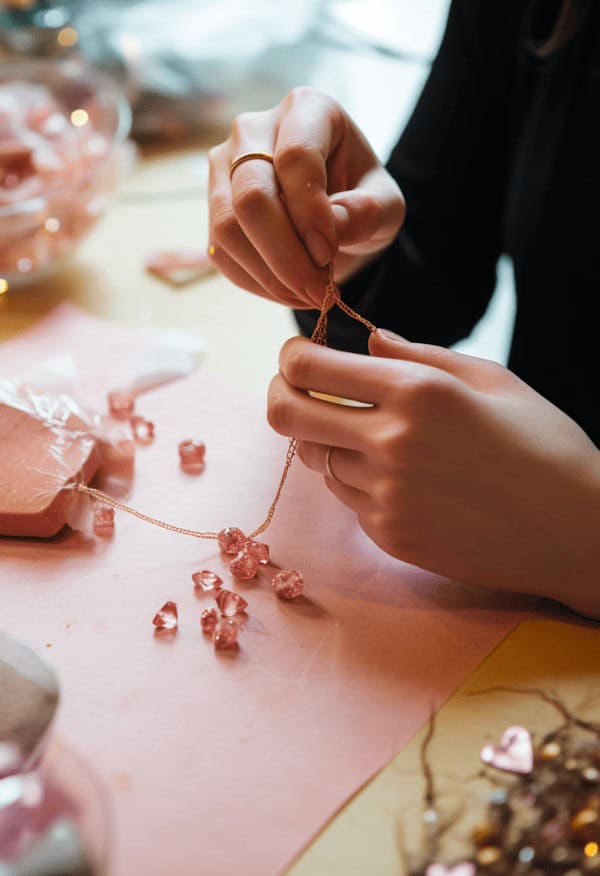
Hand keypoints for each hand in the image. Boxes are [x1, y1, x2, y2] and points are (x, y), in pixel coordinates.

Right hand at [207, 86, 404, 308]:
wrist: (334, 214)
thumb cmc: (362, 199)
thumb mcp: (386, 205)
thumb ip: (370, 212)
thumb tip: (334, 226)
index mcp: (307, 109)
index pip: (296, 156)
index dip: (311, 213)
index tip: (329, 255)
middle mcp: (254, 129)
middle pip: (251, 195)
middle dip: (285, 254)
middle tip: (318, 291)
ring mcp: (225, 166)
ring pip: (227, 227)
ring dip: (269, 275)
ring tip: (308, 295)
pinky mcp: (213, 206)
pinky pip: (221, 252)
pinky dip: (255, 282)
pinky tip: (288, 292)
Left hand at [267, 330, 599, 617]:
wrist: (576, 529)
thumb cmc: (542, 443)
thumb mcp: (491, 379)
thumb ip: (419, 354)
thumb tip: (368, 338)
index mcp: (417, 391)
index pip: (309, 366)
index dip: (291, 356)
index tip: (297, 355)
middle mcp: (392, 442)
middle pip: (287, 414)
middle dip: (280, 394)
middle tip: (294, 389)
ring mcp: (386, 496)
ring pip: (317, 458)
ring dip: (327, 441)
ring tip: (366, 435)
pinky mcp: (390, 536)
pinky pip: (346, 499)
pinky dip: (356, 481)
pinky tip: (398, 477)